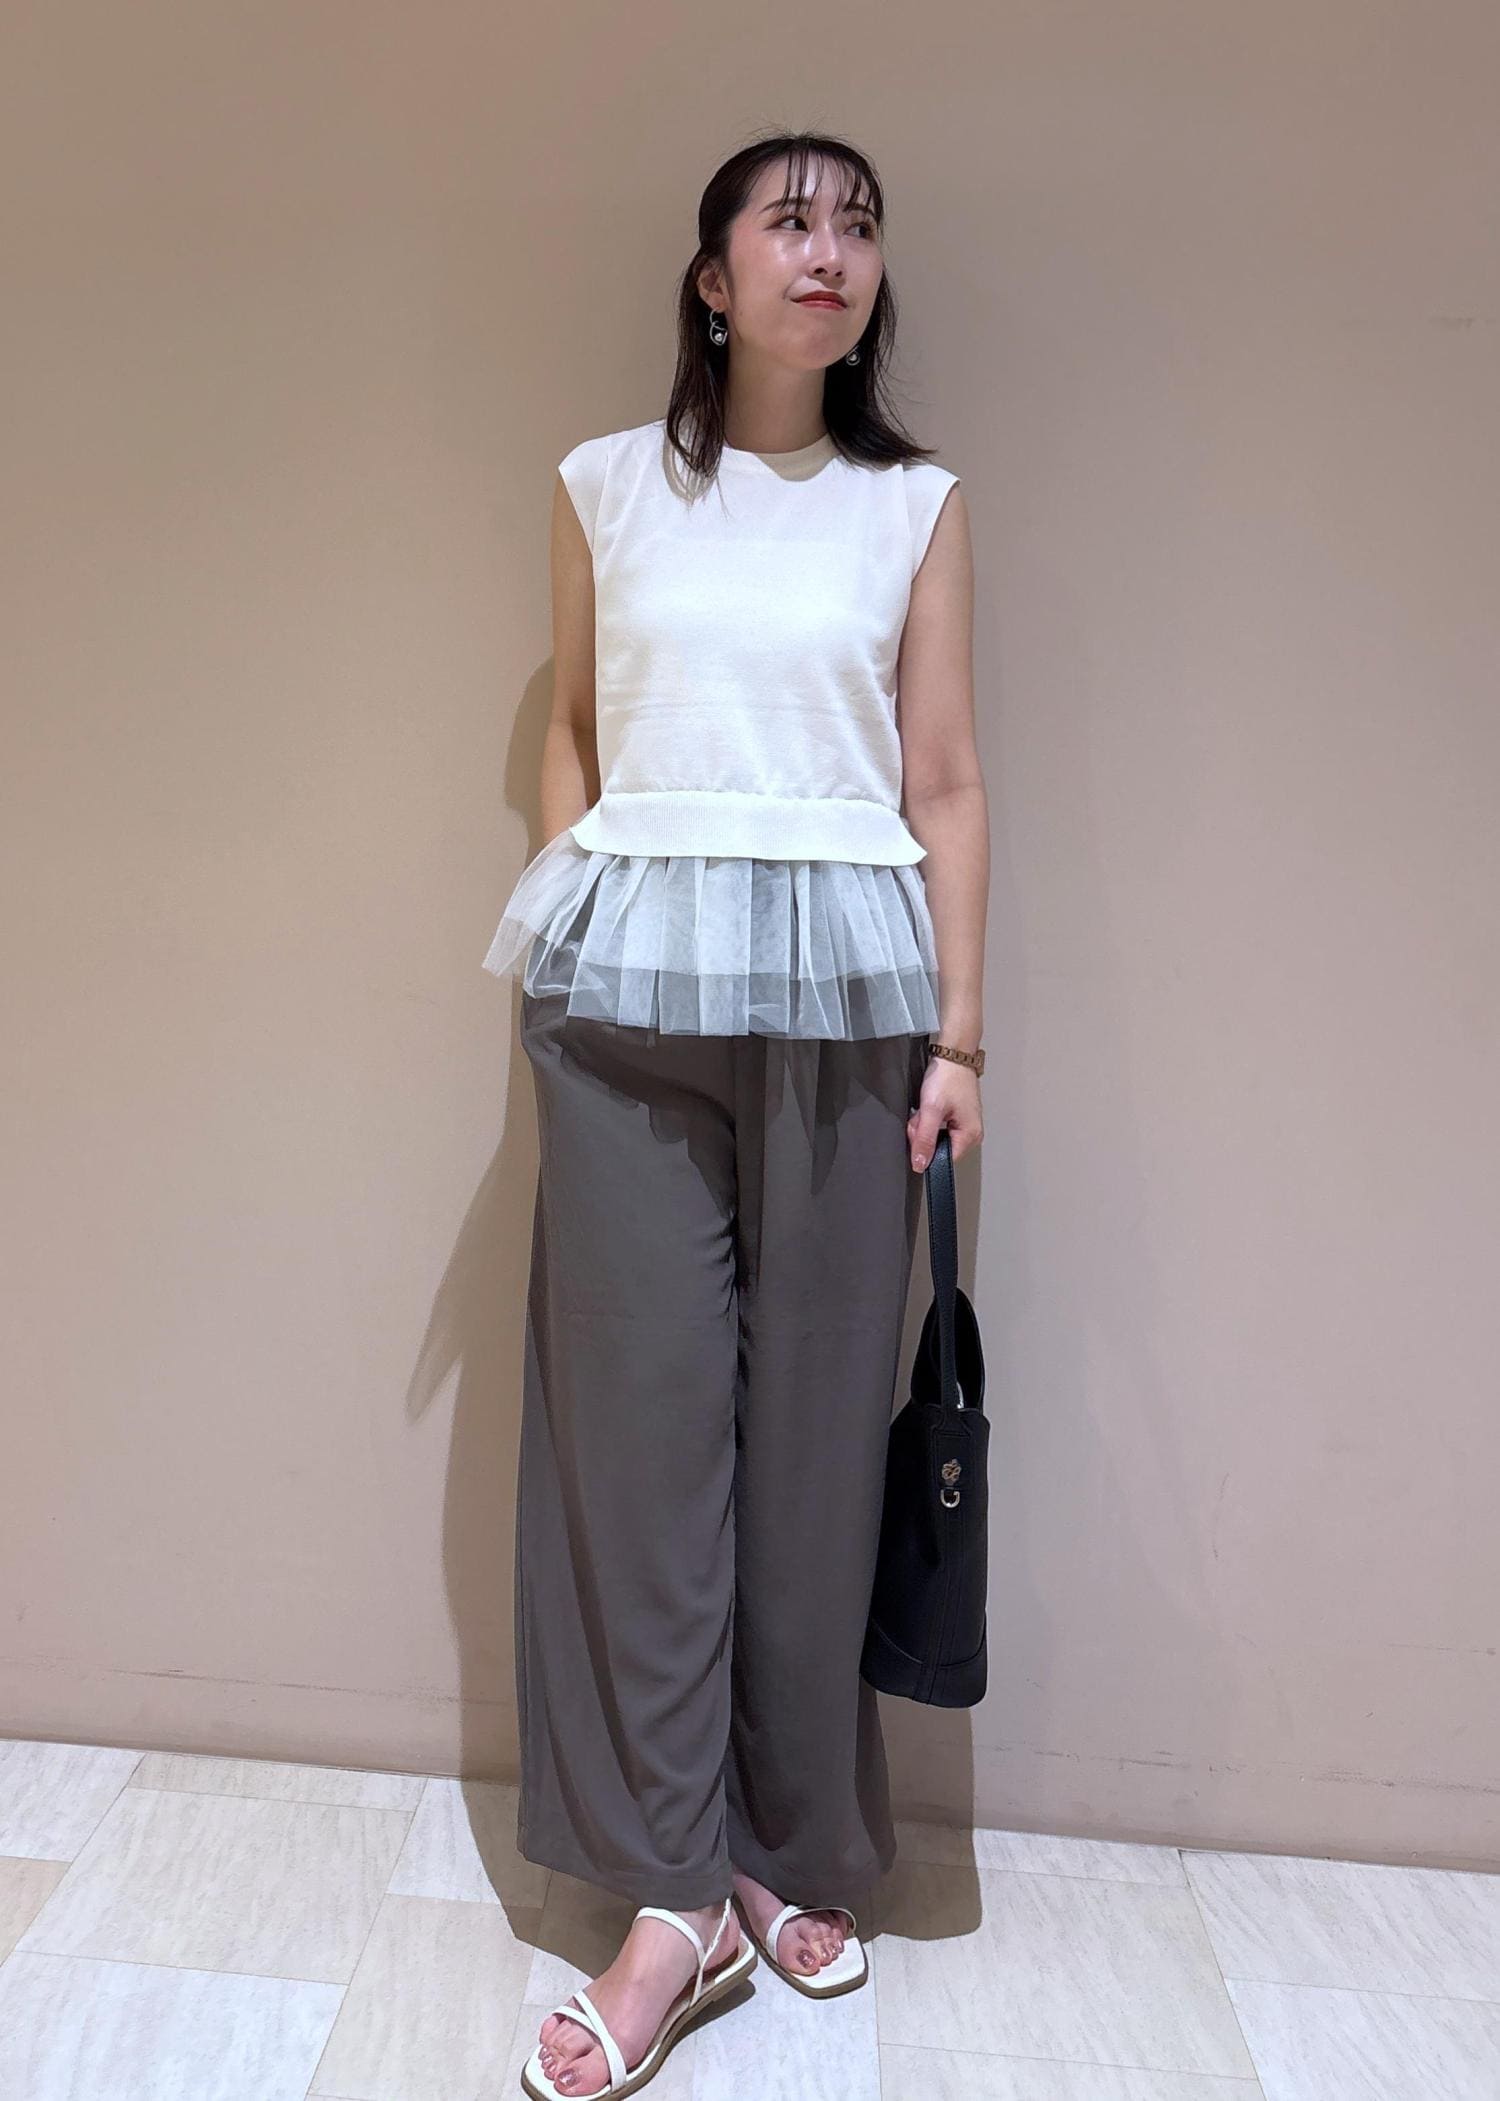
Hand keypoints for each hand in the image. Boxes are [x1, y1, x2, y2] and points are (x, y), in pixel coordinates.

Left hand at [907, 1057, 982, 1171]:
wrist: (952, 1055)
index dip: (926, 1149)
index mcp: (970, 1136)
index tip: (920, 1132)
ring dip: (923, 1125)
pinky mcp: (956, 1117)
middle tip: (923, 1114)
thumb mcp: (931, 1110)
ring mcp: (964, 1125)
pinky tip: (928, 1106)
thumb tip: (920, 1165)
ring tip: (927, 1107)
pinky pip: (937, 1127)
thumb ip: (925, 1139)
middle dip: (923, 1133)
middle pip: (937, 1148)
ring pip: (934, 1137)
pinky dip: (928, 1118)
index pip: (943, 1159)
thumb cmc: (948, 1077)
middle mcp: (971, 1134)